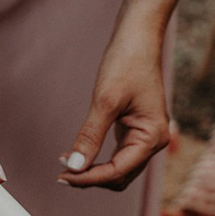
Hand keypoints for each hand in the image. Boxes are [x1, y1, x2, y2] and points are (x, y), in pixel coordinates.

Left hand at [57, 25, 169, 190]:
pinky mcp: (136, 131)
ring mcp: (146, 137)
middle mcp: (154, 141)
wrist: (138, 37)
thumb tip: (74, 166)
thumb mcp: (105, 100)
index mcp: (153, 137)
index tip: (62, 175)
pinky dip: (98, 160)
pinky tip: (77, 155)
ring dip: (93, 172)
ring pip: (118, 170)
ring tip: (65, 166)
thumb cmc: (127, 62)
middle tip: (60, 173)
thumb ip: (90, 136)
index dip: (88, 178)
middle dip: (91, 178)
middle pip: (119, 176)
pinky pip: (117, 156)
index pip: (118, 171)